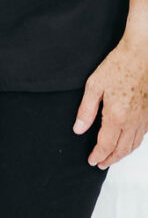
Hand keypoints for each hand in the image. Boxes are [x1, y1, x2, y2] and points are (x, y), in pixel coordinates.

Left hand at [73, 34, 147, 168]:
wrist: (141, 57)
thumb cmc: (117, 66)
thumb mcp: (94, 85)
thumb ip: (86, 109)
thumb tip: (78, 129)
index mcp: (116, 116)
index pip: (106, 144)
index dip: (98, 155)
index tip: (91, 160)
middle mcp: (132, 122)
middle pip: (121, 150)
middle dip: (109, 159)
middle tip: (100, 164)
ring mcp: (144, 120)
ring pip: (133, 145)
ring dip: (122, 155)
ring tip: (111, 157)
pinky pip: (142, 137)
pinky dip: (133, 145)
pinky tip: (126, 143)